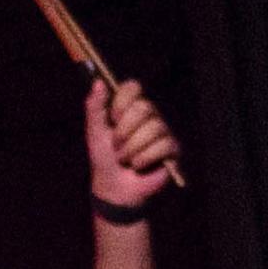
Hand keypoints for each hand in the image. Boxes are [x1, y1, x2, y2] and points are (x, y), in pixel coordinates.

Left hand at [87, 75, 180, 207]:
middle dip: (125, 129)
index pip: (133, 87)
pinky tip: (138, 165)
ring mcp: (163, 131)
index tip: (112, 117)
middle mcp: (149, 115)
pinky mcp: (172, 149)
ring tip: (125, 159)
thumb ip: (95, 107)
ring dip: (132, 148)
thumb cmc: (104, 157)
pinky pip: (163, 145)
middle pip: (145, 107)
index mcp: (129, 107)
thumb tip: (97, 81)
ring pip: (154, 128)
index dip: (122, 100)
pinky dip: (144, 158)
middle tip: (116, 145)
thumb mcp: (95, 131)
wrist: (113, 186)